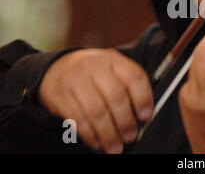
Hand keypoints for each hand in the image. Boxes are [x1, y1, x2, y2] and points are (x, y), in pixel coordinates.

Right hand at [38, 48, 152, 153]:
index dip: (143, 99)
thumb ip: (127, 86)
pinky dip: (90, 135)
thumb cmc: (92, 73)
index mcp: (113, 60)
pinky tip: (97, 142)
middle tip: (131, 136)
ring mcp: (76, 80)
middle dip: (126, 122)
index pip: (134, 77)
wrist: (56, 67)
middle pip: (116, 97)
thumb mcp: (111, 69)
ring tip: (115, 146)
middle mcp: (95, 66)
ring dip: (109, 134)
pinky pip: (78, 119)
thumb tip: (143, 114)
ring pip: (97, 112)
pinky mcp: (60, 95)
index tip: (146, 116)